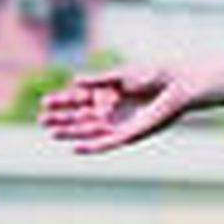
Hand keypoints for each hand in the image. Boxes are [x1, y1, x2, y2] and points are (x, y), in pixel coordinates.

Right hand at [38, 66, 197, 152]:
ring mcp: (119, 123)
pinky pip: (107, 143)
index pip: (78, 99)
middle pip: (80, 117)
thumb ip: (100, 80)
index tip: (45, 101)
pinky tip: (75, 147)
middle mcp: (110, 110)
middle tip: (42, 119)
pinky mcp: (131, 134)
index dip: (62, 101)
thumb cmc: (155, 75)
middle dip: (61, 119)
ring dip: (71, 132)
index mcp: (106, 94)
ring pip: (89, 131)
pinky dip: (92, 146)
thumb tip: (75, 80)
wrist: (180, 85)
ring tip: (52, 132)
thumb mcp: (122, 76)